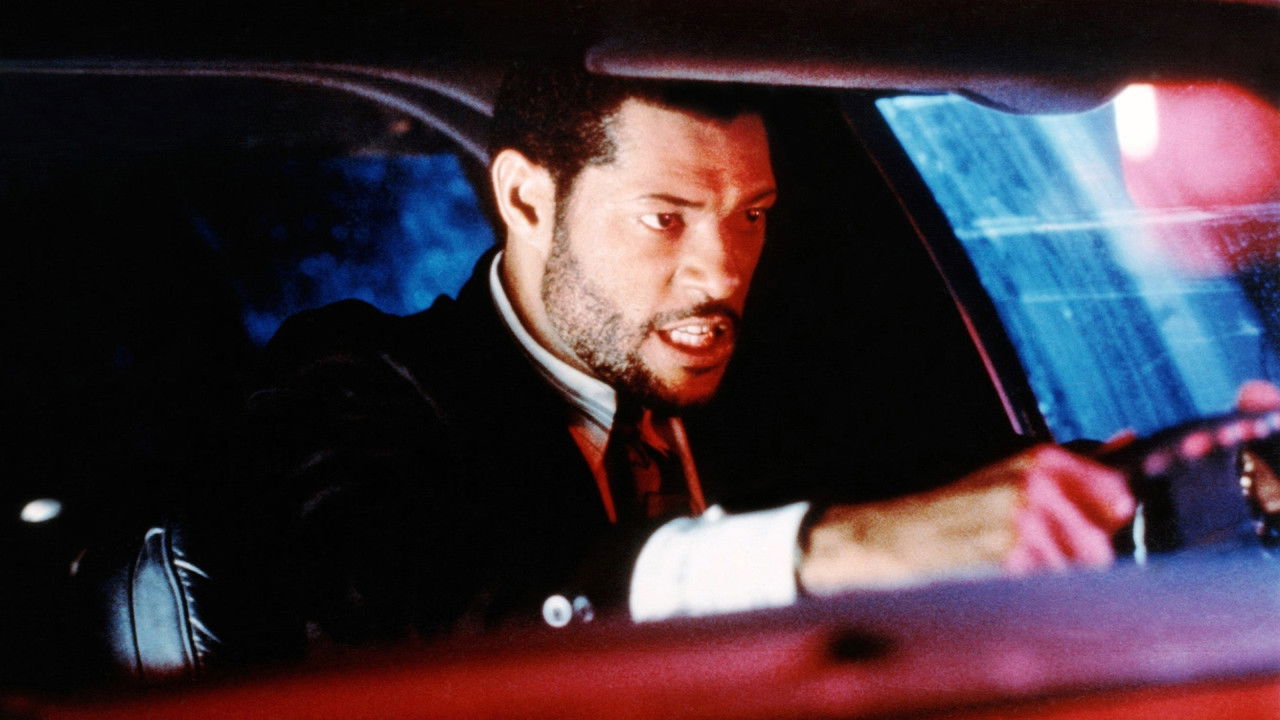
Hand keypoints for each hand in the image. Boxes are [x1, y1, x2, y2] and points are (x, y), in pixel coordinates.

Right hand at [799, 445, 1134, 594]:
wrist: (887, 541)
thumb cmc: (946, 514)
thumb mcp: (1008, 475)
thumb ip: (1073, 467)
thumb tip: (1129, 441)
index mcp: (1040, 460)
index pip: (1118, 493)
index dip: (1100, 519)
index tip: (1079, 528)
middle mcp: (1038, 487)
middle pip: (1103, 543)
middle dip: (1076, 557)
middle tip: (1026, 556)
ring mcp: (1026, 527)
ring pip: (1082, 574)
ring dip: (1054, 583)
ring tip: (1008, 571)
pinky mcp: (1013, 565)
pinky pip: (1055, 593)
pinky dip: (1034, 598)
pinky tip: (1000, 585)